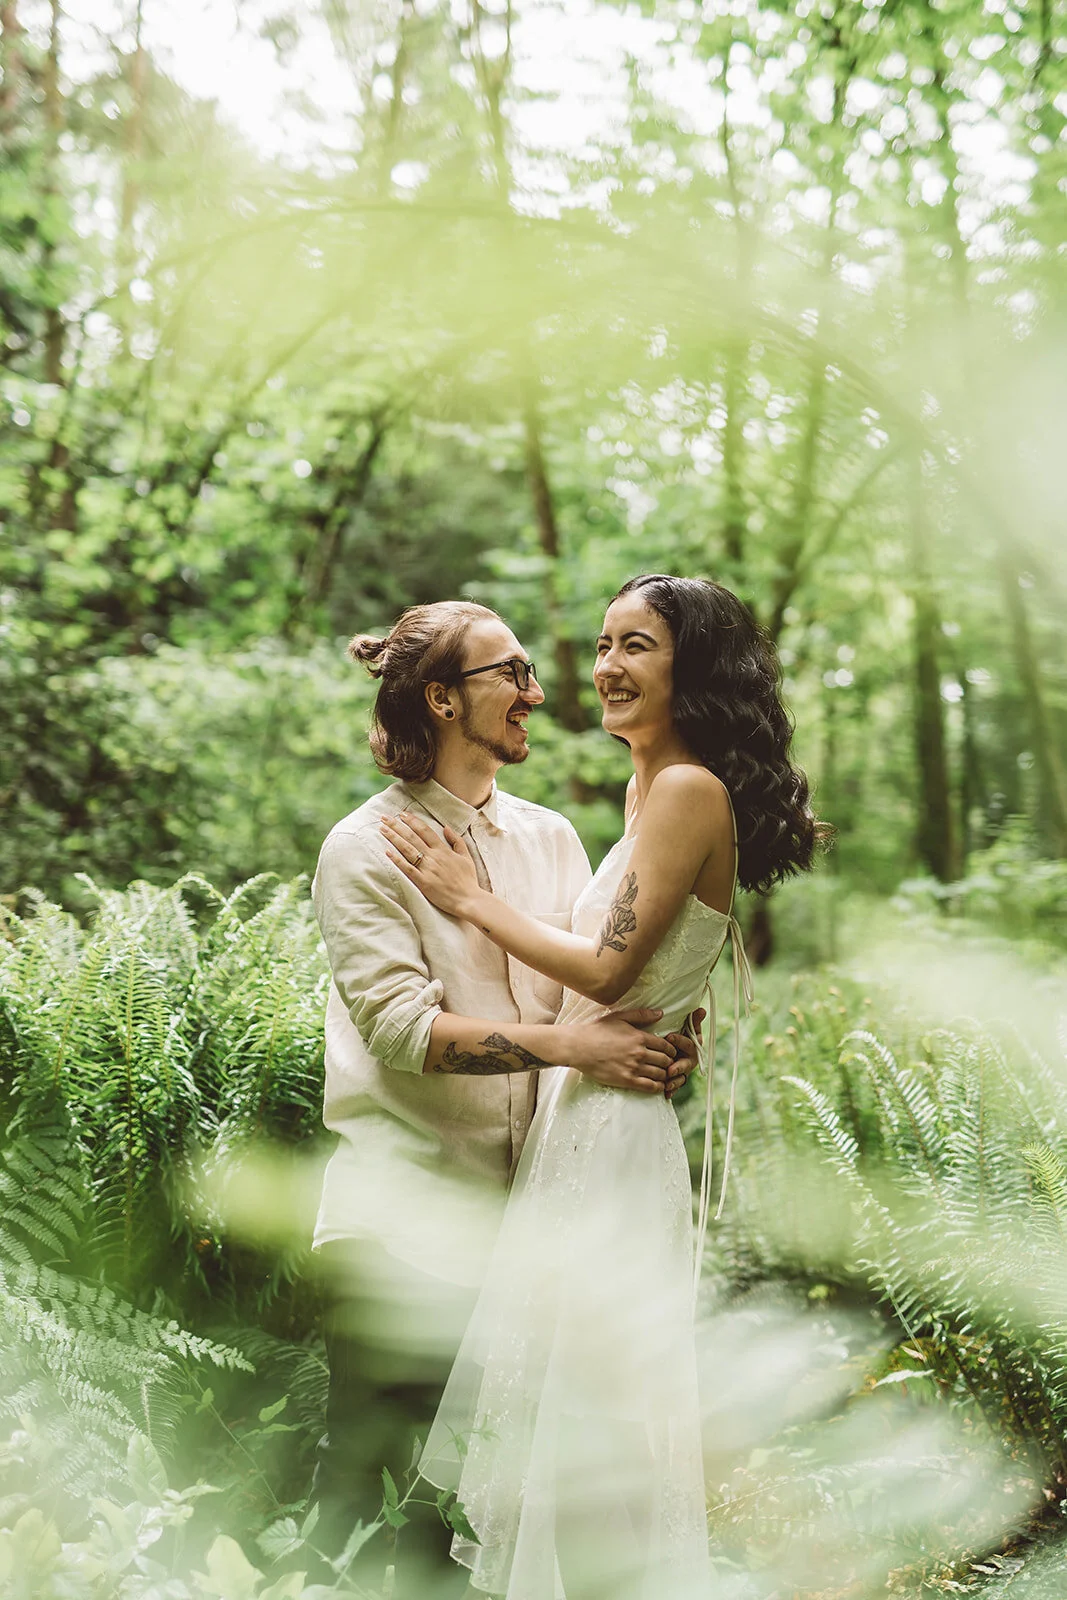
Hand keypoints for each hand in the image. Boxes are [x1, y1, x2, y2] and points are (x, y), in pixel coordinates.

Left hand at [380, 813, 480, 917]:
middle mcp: (434, 856)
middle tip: (384, 817)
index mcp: (443, 850)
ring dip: (394, 838)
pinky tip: (387, 852)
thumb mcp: (466, 857)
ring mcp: (427, 869)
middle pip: (412, 837)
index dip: (412, 821)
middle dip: (397, 825)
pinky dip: (397, 860)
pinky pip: (407, 869)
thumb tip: (446, 827)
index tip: (402, 814)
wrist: (468, 899)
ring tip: (382, 829)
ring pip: (407, 849)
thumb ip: (456, 841)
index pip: (425, 830)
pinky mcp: (423, 882)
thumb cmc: (468, 880)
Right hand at [564, 1007, 678, 1095]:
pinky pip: (650, 1086)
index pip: (666, 1046)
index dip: (672, 1050)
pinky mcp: (626, 1080)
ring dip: (665, 1075)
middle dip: (670, 1063)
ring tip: (664, 1075)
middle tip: (669, 1065)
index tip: (670, 1053)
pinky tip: (658, 1085)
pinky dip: (658, 1087)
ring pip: (660, 1074)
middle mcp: (640, 1053)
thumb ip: (641, 1015)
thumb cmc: (597, 1031)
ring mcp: (634, 1068)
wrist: (578, 1047)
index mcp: (639, 1037)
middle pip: (666, 1061)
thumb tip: (661, 1013)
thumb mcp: (619, 1017)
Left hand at [663, 1016, 702, 1099]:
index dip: (680, 1040)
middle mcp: (690, 1058)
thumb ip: (693, 1020)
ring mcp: (684, 1070)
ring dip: (675, 1081)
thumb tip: (702, 1009)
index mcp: (693, 1044)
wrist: (671, 1049)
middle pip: (687, 1063)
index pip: (689, 1042)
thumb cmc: (677, 1035)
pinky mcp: (678, 1079)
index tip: (669, 1037)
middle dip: (679, 1066)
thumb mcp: (684, 1026)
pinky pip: (676, 1086)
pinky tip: (666, 1094)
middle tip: (671, 1068)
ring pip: (682, 1077)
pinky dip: (671, 1090)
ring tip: (668, 1083)